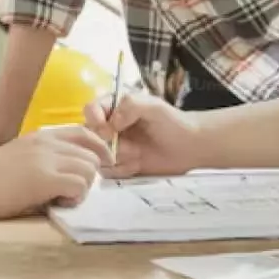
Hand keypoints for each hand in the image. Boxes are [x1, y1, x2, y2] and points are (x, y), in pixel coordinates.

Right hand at [0, 126, 110, 219]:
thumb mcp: (21, 156)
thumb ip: (44, 158)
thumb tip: (68, 172)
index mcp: (42, 136)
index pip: (85, 134)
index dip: (99, 151)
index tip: (99, 167)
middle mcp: (49, 143)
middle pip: (92, 156)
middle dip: (89, 176)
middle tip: (71, 192)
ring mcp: (48, 160)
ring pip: (90, 170)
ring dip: (82, 189)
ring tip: (61, 198)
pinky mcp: (46, 179)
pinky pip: (80, 186)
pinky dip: (74, 199)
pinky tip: (56, 204)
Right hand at [83, 90, 199, 178]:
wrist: (189, 147)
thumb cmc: (173, 122)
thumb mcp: (154, 106)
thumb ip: (130, 106)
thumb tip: (110, 123)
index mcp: (114, 107)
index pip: (91, 110)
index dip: (95, 120)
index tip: (107, 130)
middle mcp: (109, 127)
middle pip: (89, 136)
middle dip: (107, 143)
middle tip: (130, 146)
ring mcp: (113, 148)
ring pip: (96, 155)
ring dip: (117, 157)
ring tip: (138, 154)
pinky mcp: (119, 166)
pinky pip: (108, 172)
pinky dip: (122, 169)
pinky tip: (138, 165)